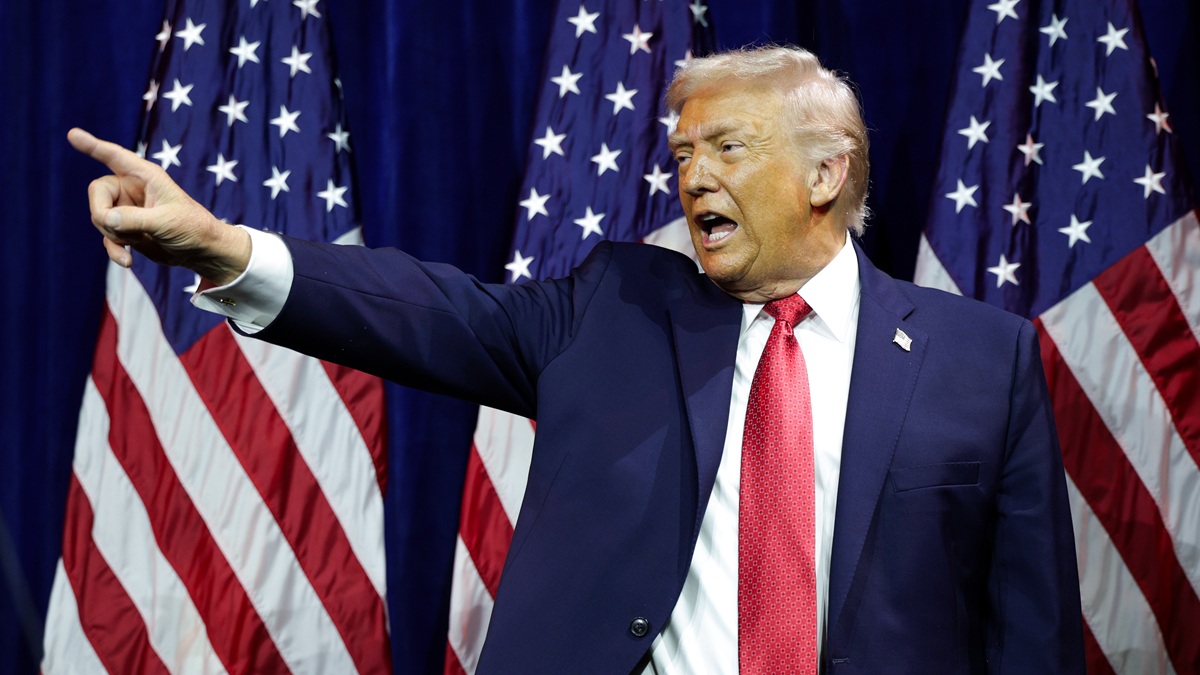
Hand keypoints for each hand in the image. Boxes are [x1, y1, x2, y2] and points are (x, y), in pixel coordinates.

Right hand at [67, 128, 250, 284]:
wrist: (203, 252)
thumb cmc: (193, 228)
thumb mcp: (166, 222)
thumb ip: (135, 219)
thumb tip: (105, 218)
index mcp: (145, 176)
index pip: (114, 156)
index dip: (93, 146)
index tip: (73, 134)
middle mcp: (132, 189)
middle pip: (97, 193)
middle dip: (102, 214)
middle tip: (118, 229)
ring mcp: (127, 209)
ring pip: (100, 217)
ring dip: (114, 235)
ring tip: (139, 241)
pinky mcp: (127, 229)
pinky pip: (108, 237)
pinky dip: (114, 249)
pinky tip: (127, 261)